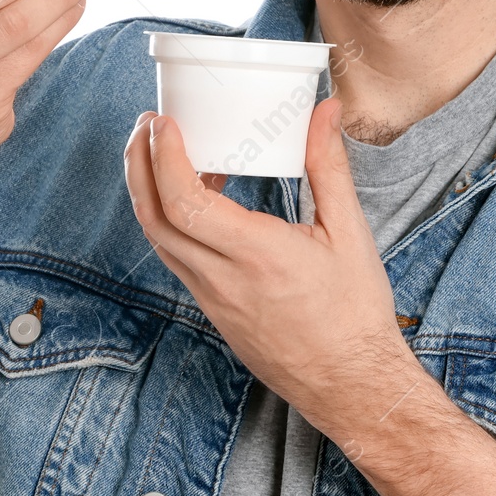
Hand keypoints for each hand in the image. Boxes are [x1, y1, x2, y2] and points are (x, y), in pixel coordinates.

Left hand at [123, 96, 420, 448]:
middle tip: (148, 124)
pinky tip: (197, 198)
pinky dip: (172, 220)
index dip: (164, 157)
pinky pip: (177, 257)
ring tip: (169, 151)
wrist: (351, 384)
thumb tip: (324, 111)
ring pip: (159, 239)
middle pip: (154, 218)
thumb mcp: (350, 233)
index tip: (164, 122)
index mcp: (256, 256)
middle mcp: (222, 280)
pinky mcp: (213, 310)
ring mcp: (212, 299)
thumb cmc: (355, 313)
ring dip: (151, 191)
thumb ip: (329, 166)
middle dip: (140, 163)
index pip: (184, 203)